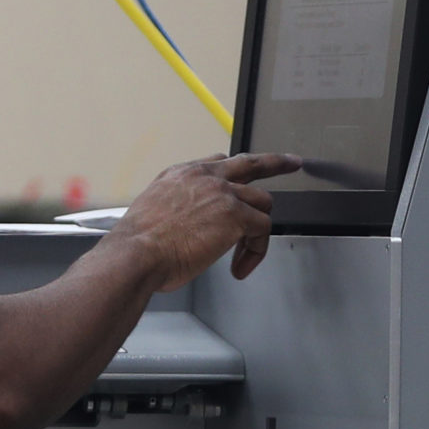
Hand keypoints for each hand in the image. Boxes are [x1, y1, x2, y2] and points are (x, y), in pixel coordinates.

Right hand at [113, 153, 297, 289]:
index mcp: (182, 175)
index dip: (238, 171)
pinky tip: (239, 267)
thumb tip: (188, 224)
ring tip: (239, 257)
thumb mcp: (153, 211)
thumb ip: (176, 208)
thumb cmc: (138, 244)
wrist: (136, 253)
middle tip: (292, 163)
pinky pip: (263, 230)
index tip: (251, 169)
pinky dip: (255, 252)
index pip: (219, 162)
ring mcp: (223, 193)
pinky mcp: (236, 215)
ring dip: (255, 232)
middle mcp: (205, 177)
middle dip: (276, 162)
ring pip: (262, 203)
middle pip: (250, 164)